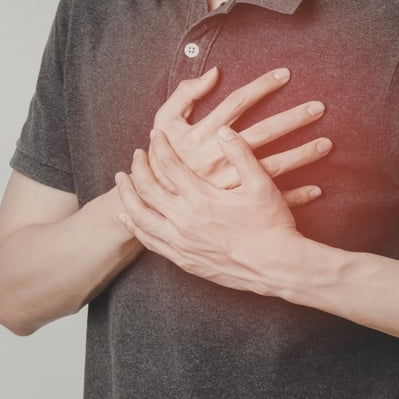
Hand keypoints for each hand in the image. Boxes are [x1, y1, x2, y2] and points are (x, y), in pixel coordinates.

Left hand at [115, 127, 310, 295]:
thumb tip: (223, 131)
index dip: (159, 146)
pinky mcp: (183, 260)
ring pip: (140, 217)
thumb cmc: (271, 225)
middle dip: (138, 168)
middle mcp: (184, 221)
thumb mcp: (261, 184)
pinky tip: (129, 218)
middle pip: (147, 189)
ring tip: (122, 182)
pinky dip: (135, 227)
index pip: (169, 165)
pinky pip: (149, 242)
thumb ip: (240, 154)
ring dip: (128, 197)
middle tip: (136, 155)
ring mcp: (181, 243)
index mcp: (201, 198)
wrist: (276, 267)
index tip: (155, 135)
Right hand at [153, 67, 330, 189]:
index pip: (238, 102)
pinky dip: (296, 196)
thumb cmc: (162, 161)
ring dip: (303, 155)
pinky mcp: (238, 206)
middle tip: (319, 107)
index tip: (285, 75)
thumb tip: (213, 74)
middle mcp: (221, 158)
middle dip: (293, 118)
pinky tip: (316, 190)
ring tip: (326, 144)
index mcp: (204, 135)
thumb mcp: (164, 124)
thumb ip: (184, 96)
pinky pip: (270, 200)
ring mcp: (231, 184)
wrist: (157, 207)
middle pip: (264, 132)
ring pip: (274, 166)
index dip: (262, 85)